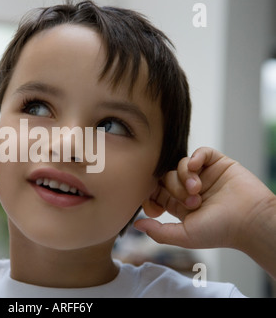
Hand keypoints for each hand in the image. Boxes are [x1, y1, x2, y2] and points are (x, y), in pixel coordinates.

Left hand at [135, 147, 275, 251]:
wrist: (250, 220)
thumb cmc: (219, 231)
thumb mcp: (184, 235)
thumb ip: (159, 232)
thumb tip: (136, 224)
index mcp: (180, 206)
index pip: (157, 192)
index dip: (153, 194)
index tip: (156, 205)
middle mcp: (190, 189)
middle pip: (166, 177)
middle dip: (174, 188)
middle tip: (191, 201)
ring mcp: (204, 175)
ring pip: (180, 164)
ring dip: (184, 176)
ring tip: (198, 190)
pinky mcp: (218, 163)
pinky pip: (200, 152)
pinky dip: (195, 157)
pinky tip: (196, 167)